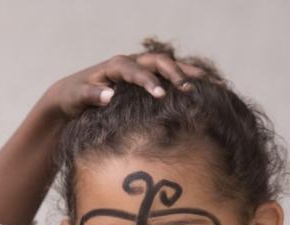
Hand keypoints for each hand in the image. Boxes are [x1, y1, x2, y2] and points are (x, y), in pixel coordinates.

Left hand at [44, 52, 205, 116]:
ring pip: (171, 66)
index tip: (160, 94)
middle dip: (175, 73)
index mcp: (115, 66)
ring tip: (215, 86)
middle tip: (189, 90)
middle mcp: (132, 63)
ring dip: (191, 74)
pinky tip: (211, 91)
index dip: (147, 80)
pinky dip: (191, 81)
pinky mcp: (148, 79)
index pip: (134, 69)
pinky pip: (173, 77)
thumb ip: (90, 95)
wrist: (74, 94)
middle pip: (159, 62)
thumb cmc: (74, 97)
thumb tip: (109, 94)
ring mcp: (142, 69)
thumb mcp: (77, 97)